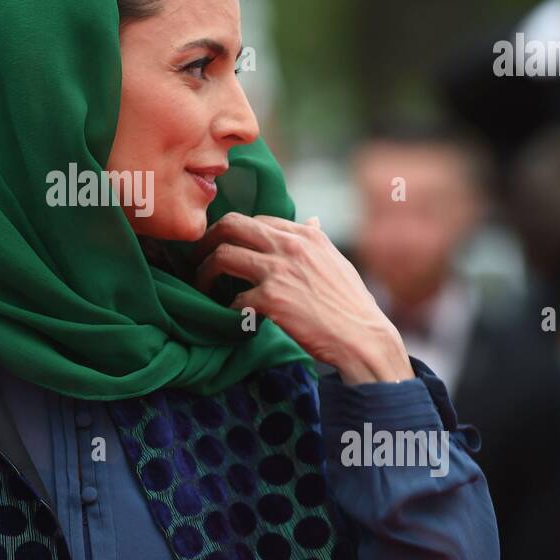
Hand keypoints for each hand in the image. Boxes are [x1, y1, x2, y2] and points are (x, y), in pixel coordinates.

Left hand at [191, 212, 413, 383]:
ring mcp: (279, 271)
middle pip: (230, 225)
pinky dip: (224, 311)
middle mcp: (290, 246)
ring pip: (222, 257)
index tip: (222, 248)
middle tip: (196, 259)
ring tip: (202, 288)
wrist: (363, 340)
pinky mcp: (271, 300)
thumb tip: (312, 220)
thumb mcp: (337, 263)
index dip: (233, 234)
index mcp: (305, 236)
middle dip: (206, 241)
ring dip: (204, 274)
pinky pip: (232, 300)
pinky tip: (228, 319)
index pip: (255, 220)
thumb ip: (318, 240)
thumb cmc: (352, 306)